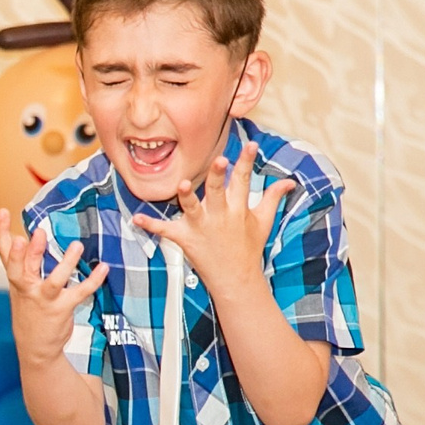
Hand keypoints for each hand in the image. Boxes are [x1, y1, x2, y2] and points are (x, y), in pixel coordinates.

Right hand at [0, 202, 108, 368]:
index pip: (5, 253)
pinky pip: (79, 293)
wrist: (35, 348)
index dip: (3, 232)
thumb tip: (32, 236)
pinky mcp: (61, 309)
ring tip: (77, 246)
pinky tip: (103, 268)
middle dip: (28, 252)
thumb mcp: (21, 288)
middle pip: (23, 268)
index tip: (3, 211)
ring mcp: (44, 300)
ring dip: (66, 264)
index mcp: (16, 280)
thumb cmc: (30, 311)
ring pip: (54, 281)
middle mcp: (26, 289)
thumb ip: (26, 265)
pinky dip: (93, 280)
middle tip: (36, 234)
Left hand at [130, 146, 286, 297]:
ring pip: (193, 208)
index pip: (244, 179)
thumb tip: (289, 182)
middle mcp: (220, 215)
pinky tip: (135, 217)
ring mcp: (202, 227)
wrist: (236, 279)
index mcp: (238, 208)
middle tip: (220, 161)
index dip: (247, 161)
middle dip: (219, 176)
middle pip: (219, 191)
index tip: (251, 145)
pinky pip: (165, 230)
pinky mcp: (185, 239)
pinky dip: (150, 224)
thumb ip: (273, 197)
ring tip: (182, 185)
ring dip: (187, 197)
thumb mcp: (263, 221)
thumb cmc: (247, 248)